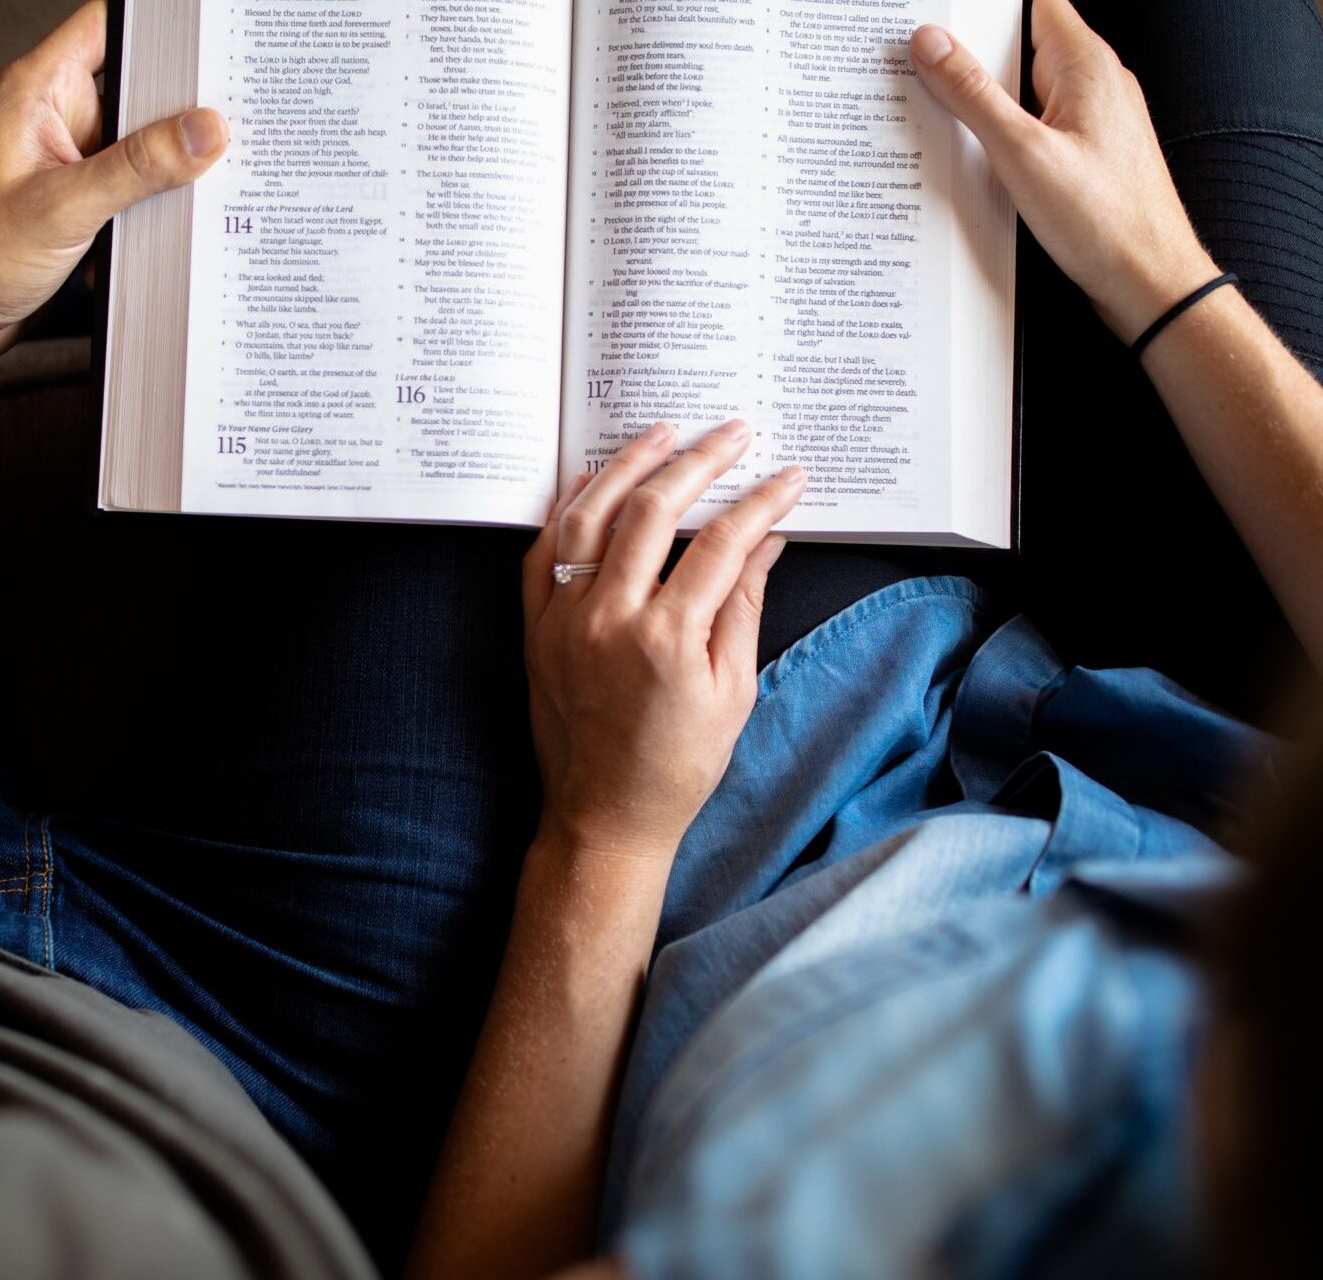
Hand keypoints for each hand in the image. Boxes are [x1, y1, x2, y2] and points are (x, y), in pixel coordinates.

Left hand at [0, 1, 226, 367]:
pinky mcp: (79, 202)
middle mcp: (55, 117)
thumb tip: (206, 130)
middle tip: (230, 125)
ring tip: (210, 181)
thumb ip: (138, 167)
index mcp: (38, 90)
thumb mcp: (62, 207)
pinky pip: (135, 188)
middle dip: (183, 108)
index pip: (109, 26)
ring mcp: (69, 161)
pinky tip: (172, 226)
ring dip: (172, 167)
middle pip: (139, 88)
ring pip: (143, 144)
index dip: (161, 30)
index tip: (210, 44)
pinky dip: (155, 206)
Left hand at [522, 421, 802, 863]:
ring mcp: (564, 620)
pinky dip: (566, 508)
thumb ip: (744, 608)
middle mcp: (609, 619)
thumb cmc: (677, 765)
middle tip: (732, 432)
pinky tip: (589, 479)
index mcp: (668, 639)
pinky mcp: (535, 629)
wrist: (604, 817)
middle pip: (654, 510)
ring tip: (662, 432)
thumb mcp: (732, 692)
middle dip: (700, 461)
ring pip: (590, 516)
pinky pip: (542, 551)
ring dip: (627, 465)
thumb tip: (766, 540)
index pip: (722, 543)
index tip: (787, 475)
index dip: (759, 501)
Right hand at [909, 0, 1219, 340]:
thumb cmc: (1106, 222)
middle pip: (1023, 44)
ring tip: (948, 120)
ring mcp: (1092, 117)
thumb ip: (973, 94)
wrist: (1150, 283)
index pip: (1033, 3)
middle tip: (928, 74)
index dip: (984, 11)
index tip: (943, 23)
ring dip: (987, 101)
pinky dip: (1005, 133)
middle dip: (975, 57)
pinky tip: (980, 158)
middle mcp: (1095, 82)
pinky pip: (1036, 123)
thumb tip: (933, 43)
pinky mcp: (1085, 152)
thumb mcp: (1022, 152)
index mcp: (1086, 64)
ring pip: (1026, 88)